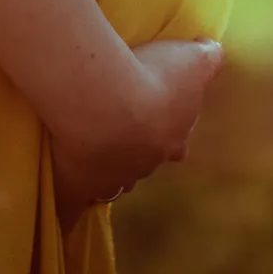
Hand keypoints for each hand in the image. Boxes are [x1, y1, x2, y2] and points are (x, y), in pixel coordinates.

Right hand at [51, 37, 224, 233]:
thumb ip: (207, 55)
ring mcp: (111, 179)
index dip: (171, 137)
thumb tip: (213, 49)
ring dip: (105, 174)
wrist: (109, 104)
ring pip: (112, 184)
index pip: (176, 143)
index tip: (159, 126)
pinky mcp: (78, 186)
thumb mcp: (190, 60)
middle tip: (121, 139)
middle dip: (135, 153)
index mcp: (173, 139)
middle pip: (143, 164)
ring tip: (91, 162)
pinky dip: (66, 215)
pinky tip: (59, 223)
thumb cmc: (151, 78)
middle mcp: (145, 164)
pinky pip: (70, 208)